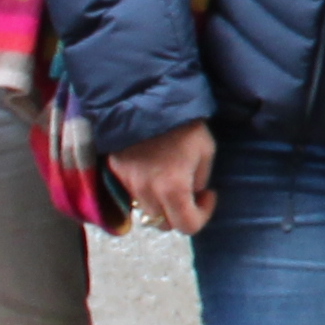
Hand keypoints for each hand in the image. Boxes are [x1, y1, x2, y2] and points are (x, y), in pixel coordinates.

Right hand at [109, 120, 218, 235]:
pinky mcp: (116, 172)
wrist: (147, 98)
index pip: (187, 226)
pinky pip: (132, 193)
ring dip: (161, 204)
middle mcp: (147, 192)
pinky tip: (154, 170)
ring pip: (145, 210)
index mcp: (173, 189)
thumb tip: (193, 193)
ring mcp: (128, 183)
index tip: (208, 195)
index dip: (202, 216)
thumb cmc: (184, 123)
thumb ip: (200, 179)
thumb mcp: (206, 151)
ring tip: (171, 180)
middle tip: (191, 191)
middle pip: (163, 223)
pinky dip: (144, 190)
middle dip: (179, 212)